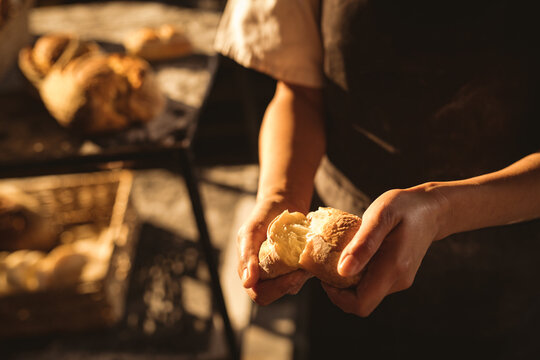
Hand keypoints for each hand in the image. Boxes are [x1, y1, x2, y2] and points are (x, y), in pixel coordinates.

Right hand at [237, 195, 312, 304]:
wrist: (282, 203)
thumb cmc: (262, 216)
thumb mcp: (250, 232)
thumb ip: (246, 255)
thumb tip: (247, 282)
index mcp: (249, 271)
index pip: (260, 294)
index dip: (276, 289)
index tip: (293, 275)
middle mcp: (263, 275)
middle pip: (276, 294)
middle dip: (291, 284)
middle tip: (304, 270)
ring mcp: (279, 272)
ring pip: (291, 287)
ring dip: (301, 276)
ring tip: (307, 260)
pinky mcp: (293, 267)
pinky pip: (301, 277)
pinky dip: (306, 270)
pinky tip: (309, 256)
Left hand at [322, 185, 448, 315]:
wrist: (432, 209)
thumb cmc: (404, 207)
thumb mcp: (381, 215)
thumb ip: (363, 244)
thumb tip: (343, 270)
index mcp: (392, 269)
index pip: (360, 304)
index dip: (337, 295)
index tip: (325, 273)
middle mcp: (397, 281)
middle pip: (360, 302)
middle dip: (338, 288)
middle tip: (328, 261)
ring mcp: (399, 280)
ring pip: (365, 293)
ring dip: (348, 279)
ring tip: (341, 252)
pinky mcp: (398, 276)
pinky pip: (372, 283)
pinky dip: (358, 273)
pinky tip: (356, 252)